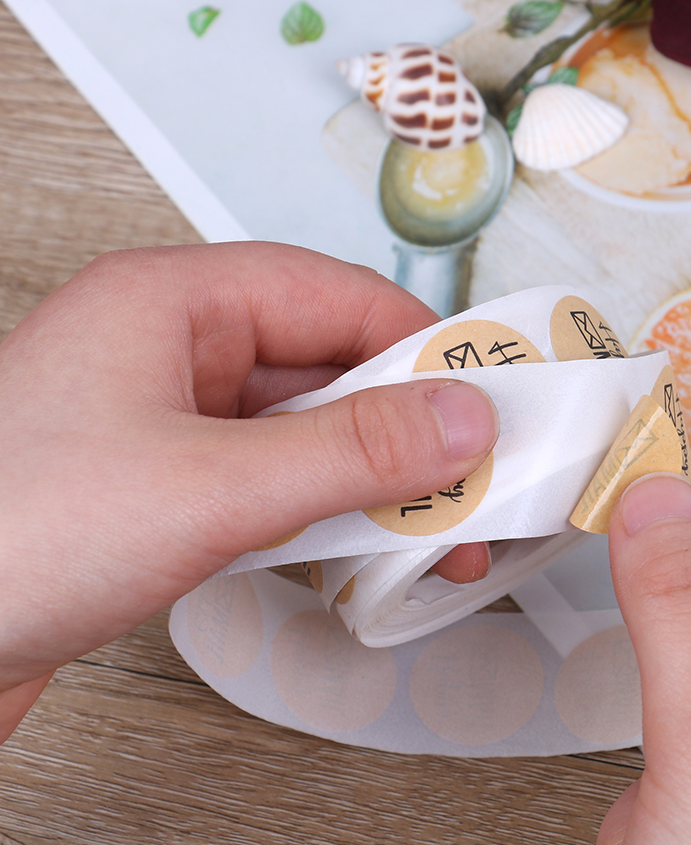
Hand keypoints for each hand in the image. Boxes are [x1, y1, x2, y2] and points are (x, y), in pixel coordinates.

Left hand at [0, 242, 496, 711]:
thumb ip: (351, 451)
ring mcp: (166, 424)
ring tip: (437, 528)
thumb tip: (460, 419)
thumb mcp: (212, 488)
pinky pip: (273, 482)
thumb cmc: (8, 538)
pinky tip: (364, 548)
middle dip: (407, 428)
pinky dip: (326, 512)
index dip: (421, 346)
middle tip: (474, 478)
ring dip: (372, 479)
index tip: (488, 397)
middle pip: (327, 366)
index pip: (335, 296)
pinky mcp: (163, 490)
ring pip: (305, 431)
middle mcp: (172, 352)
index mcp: (171, 302)